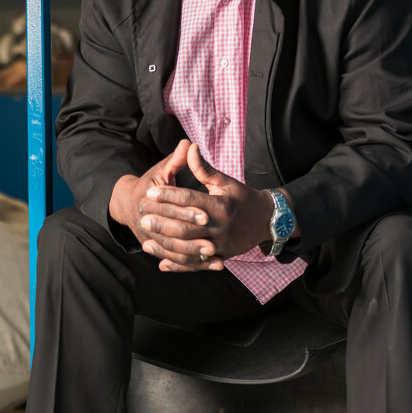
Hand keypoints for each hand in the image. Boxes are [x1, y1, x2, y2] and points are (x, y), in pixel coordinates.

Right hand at [109, 140, 213, 268]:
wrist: (126, 203)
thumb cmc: (150, 184)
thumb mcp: (161, 171)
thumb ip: (176, 160)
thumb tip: (189, 144)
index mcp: (146, 198)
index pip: (170, 206)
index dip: (187, 211)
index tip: (206, 214)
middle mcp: (144, 219)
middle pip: (170, 230)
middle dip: (191, 236)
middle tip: (212, 241)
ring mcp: (147, 235)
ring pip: (171, 248)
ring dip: (191, 253)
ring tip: (213, 253)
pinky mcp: (153, 246)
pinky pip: (172, 258)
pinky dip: (189, 263)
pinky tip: (208, 263)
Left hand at [136, 143, 276, 272]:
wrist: (268, 221)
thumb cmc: (243, 198)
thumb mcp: (225, 182)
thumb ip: (204, 168)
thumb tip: (188, 147)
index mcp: (220, 205)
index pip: (190, 200)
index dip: (169, 196)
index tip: (150, 192)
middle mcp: (220, 227)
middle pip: (187, 227)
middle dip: (163, 224)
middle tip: (143, 218)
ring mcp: (220, 245)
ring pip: (189, 249)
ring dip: (166, 247)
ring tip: (146, 242)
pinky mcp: (220, 257)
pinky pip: (197, 265)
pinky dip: (179, 265)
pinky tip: (162, 263)